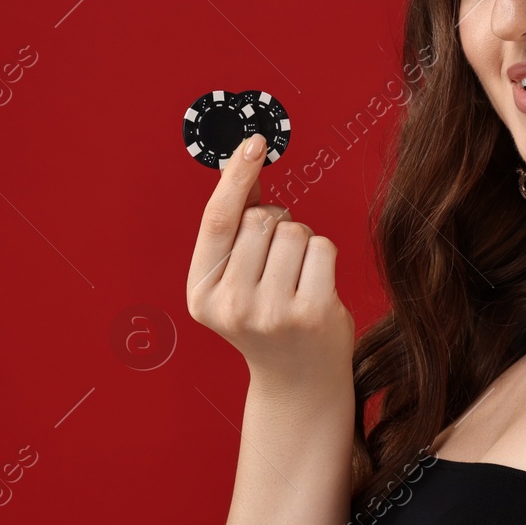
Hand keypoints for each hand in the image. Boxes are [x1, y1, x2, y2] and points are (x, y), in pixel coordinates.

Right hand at [186, 134, 355, 391]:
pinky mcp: (310, 313)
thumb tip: (243, 161)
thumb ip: (235, 224)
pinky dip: (323, 256)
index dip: (235, 177)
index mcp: (201, 294)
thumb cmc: (269, 318)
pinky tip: (316, 287)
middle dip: (276, 223)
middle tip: (278, 259)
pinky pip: (321, 247)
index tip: (255, 143)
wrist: (299, 381)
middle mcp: (230, 306)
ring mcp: (270, 313)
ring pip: (294, 230)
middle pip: (260, 220)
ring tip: (296, 277)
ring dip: (302, 242)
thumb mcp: (237, 278)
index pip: (217, 221)